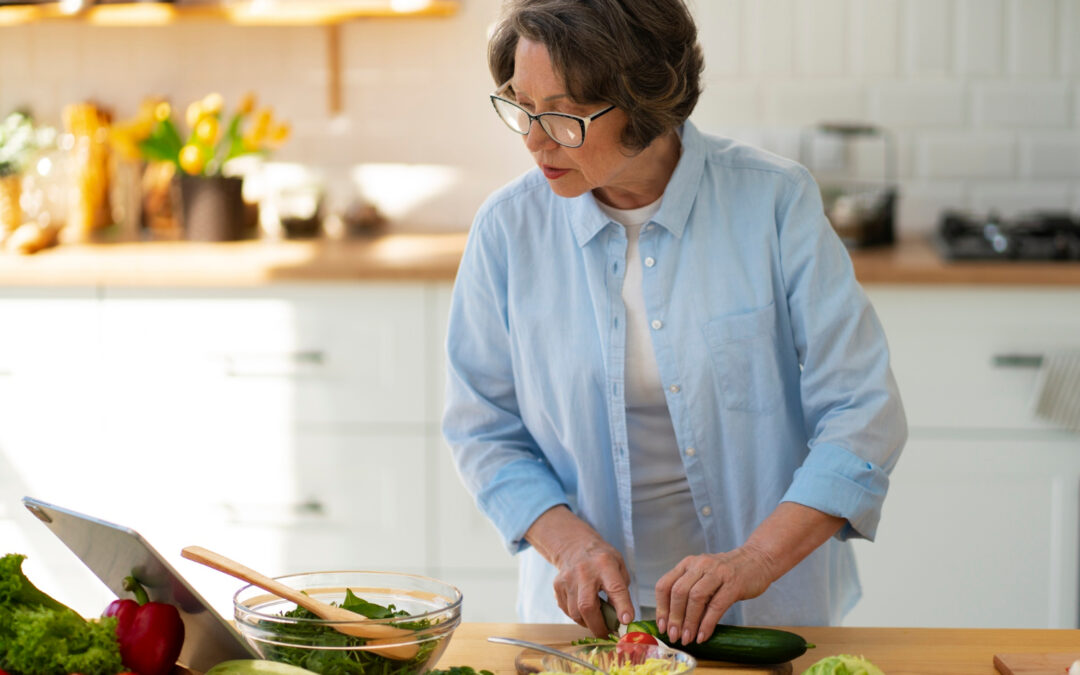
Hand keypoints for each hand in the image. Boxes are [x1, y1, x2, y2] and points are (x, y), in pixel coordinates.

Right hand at [525, 506, 633, 635]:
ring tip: (597, 622)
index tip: (626, 621)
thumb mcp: (618, 567)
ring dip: (588, 623)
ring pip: (575, 612)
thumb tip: (620, 617)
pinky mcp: (557, 586)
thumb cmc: (601, 559)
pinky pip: (567, 610)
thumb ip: (621, 590)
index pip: (615, 588)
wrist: (574, 546)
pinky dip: (577, 616)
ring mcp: (567, 579)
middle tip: (607, 634)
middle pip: (587, 606)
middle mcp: (584, 571)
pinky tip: (585, 612)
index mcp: (605, 564)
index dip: (622, 606)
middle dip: (598, 626)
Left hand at [654, 545, 775, 645]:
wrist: (758, 559)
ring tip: (688, 638)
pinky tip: (703, 636)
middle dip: (674, 618)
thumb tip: (675, 622)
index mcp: (688, 564)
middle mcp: (700, 565)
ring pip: (695, 598)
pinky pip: (716, 605)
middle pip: (678, 592)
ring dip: (689, 622)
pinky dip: (707, 623)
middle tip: (674, 636)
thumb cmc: (728, 573)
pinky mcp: (734, 583)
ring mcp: (717, 573)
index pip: (665, 585)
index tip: (662, 626)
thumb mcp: (704, 576)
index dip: (661, 608)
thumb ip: (690, 592)